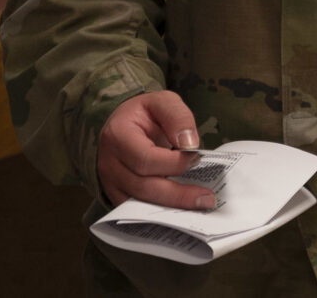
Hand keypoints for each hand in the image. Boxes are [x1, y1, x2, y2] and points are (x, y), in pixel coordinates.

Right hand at [98, 91, 214, 210]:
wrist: (121, 123)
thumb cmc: (144, 113)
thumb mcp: (162, 101)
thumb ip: (177, 117)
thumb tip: (190, 144)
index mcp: (118, 137)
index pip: (146, 159)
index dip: (174, 163)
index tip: (197, 157)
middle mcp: (109, 164)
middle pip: (142, 187)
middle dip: (177, 194)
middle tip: (207, 198)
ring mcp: (110, 183)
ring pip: (139, 204)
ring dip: (170, 208)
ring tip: (199, 206)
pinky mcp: (116, 194)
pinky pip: (135, 211)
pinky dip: (158, 214)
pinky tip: (181, 212)